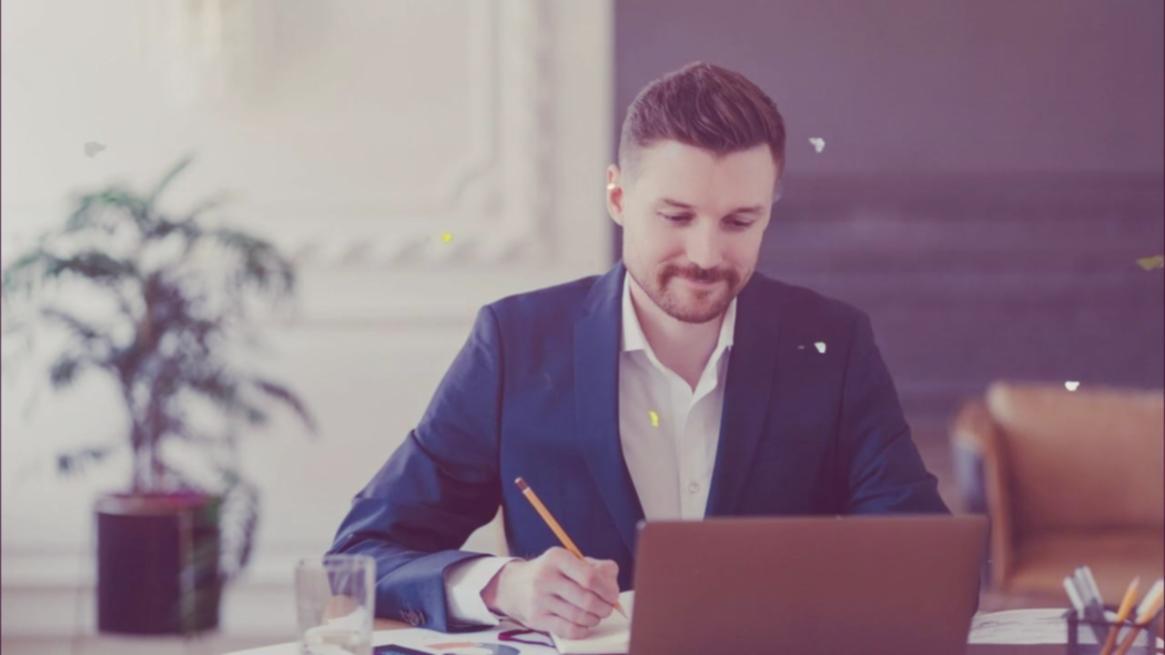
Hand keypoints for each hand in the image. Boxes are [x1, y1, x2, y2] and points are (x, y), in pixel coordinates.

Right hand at [480, 547, 619, 638]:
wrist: (512, 585)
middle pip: (586, 599)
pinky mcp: (536, 618)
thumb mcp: (569, 561)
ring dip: (594, 619)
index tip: (613, 596)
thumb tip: (612, 584)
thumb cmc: (551, 573)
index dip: (607, 589)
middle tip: (607, 608)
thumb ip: (596, 567)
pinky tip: (584, 625)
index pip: (589, 577)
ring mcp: (539, 599)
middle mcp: (546, 577)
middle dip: (604, 607)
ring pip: (579, 616)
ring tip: (596, 615)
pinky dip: (582, 630)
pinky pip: (568, 630)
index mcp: (557, 558)